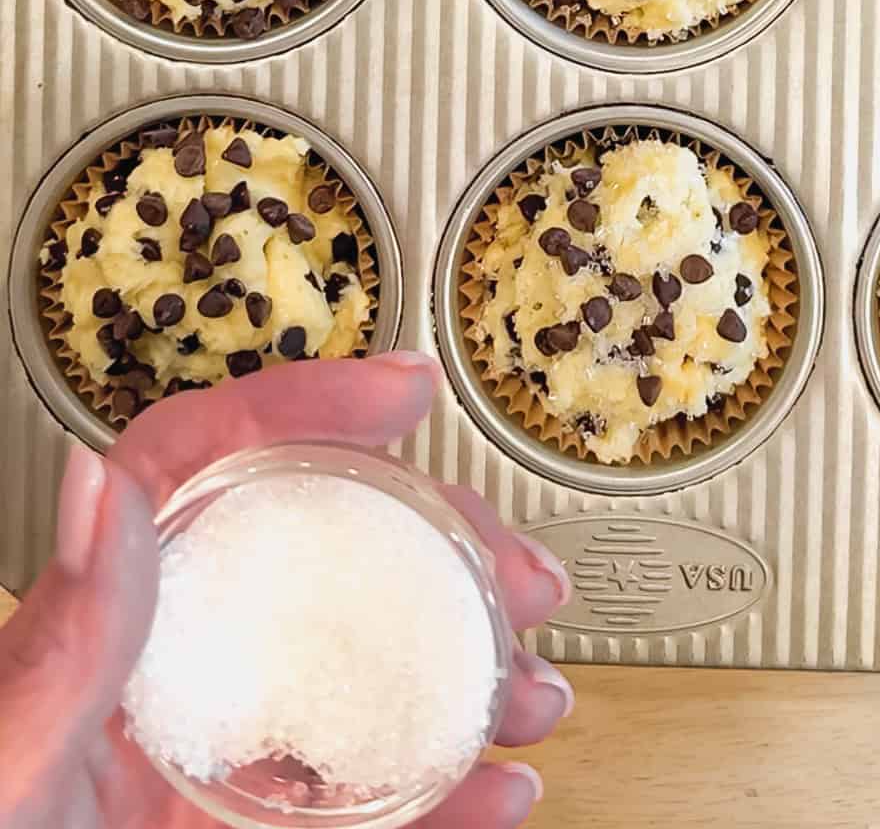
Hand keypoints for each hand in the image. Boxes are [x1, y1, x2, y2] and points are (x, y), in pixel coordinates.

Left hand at [0, 354, 572, 828]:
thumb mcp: (15, 760)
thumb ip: (70, 638)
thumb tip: (103, 483)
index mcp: (112, 625)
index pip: (204, 467)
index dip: (304, 407)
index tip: (399, 392)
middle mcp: (175, 668)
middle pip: (319, 556)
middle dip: (441, 547)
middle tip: (517, 570)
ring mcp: (216, 749)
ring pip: (361, 673)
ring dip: (465, 671)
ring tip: (528, 691)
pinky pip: (362, 799)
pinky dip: (443, 795)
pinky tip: (492, 789)